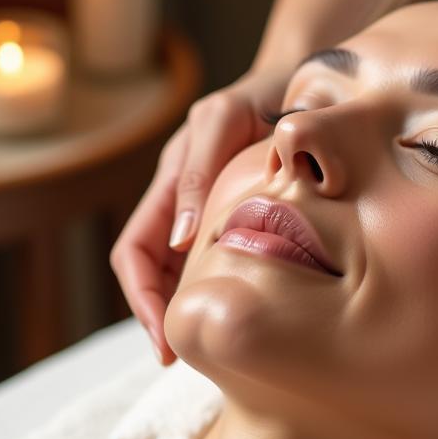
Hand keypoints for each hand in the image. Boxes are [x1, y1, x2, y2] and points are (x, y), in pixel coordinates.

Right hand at [110, 64, 293, 364]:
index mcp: (170, 183)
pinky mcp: (238, 217)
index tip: (164, 339)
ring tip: (211, 348)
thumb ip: (198, 171)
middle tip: (182, 359)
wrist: (301, 79)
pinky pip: (217, 263)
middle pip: (153, 273)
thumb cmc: (264, 94)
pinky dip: (219, 291)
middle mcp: (182, 202)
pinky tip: (241, 313)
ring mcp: (208, 211)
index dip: (142, 300)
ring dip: (187, 309)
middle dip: (160, 317)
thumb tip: (179, 240)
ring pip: (183, 273)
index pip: (136, 254)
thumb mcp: (225, 119)